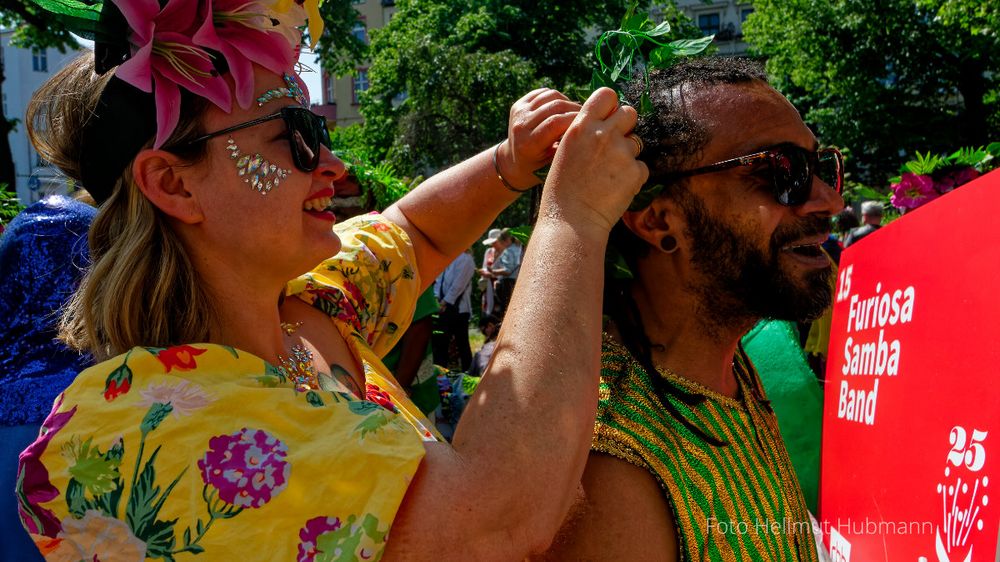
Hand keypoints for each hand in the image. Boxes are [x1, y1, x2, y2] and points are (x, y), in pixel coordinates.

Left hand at [498, 88, 581, 188]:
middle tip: (589, 116)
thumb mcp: (554, 165)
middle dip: (575, 108)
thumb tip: (590, 129)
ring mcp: (518, 112)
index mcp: (528, 144)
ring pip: (551, 95)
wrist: (514, 162)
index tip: (591, 123)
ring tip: (576, 112)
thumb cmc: (539, 168)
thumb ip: (568, 147)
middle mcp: (520, 125)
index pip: (556, 123)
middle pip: (555, 106)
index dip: (576, 119)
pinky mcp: (519, 104)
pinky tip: (564, 108)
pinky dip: (557, 97)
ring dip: (568, 101)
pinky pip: (544, 92)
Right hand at [540, 88, 648, 233]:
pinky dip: (633, 177)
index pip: (606, 95)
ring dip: (628, 154)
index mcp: (581, 126)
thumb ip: (585, 133)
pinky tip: (615, 188)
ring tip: (609, 174)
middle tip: (614, 146)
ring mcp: (622, 152)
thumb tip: (604, 123)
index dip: (610, 105)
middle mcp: (603, 134)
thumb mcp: (565, 151)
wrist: (571, 221)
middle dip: (625, 126)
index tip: (608, 117)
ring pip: (636, 141)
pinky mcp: (635, 172)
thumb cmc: (562, 189)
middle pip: (629, 113)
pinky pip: (641, 167)